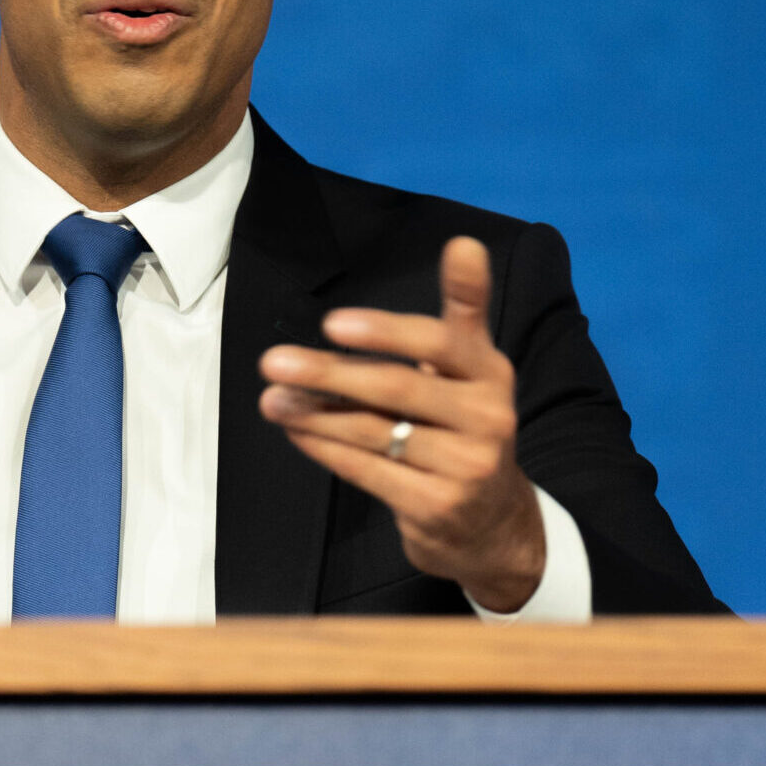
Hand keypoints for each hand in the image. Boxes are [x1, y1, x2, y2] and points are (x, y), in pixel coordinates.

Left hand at [257, 236, 546, 612]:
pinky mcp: (436, 507)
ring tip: (272, 398)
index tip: (332, 323)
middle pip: (399, 388)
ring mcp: (464, 466)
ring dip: (315, 414)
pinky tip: (296, 431)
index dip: (386, 332)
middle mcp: (487, 418)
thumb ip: (463, 309)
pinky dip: (327, 449)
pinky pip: (370, 472)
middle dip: (331, 373)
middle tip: (274, 361)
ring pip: (376, 433)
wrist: (494, 523)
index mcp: (490, 373)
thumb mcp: (473, 369)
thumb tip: (464, 242)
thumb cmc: (466, 427)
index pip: (441, 343)